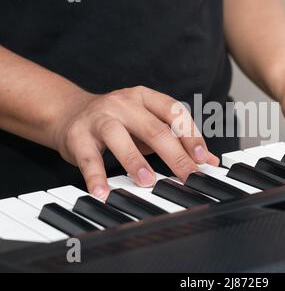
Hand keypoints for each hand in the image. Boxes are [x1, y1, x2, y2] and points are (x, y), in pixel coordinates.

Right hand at [53, 86, 218, 199]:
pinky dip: (96, 177)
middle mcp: (123, 103)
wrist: (69, 113)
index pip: (173, 112)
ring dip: (135, 160)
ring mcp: (99, 117)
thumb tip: (210, 161)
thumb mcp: (148, 125)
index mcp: (144, 98)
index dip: (190, 134)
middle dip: (174, 154)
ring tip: (147, 181)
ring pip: (118, 137)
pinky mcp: (78, 136)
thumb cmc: (118, 121)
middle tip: (188, 176)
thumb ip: (177, 140)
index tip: (203, 158)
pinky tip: (103, 193)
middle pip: (153, 128)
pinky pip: (88, 158)